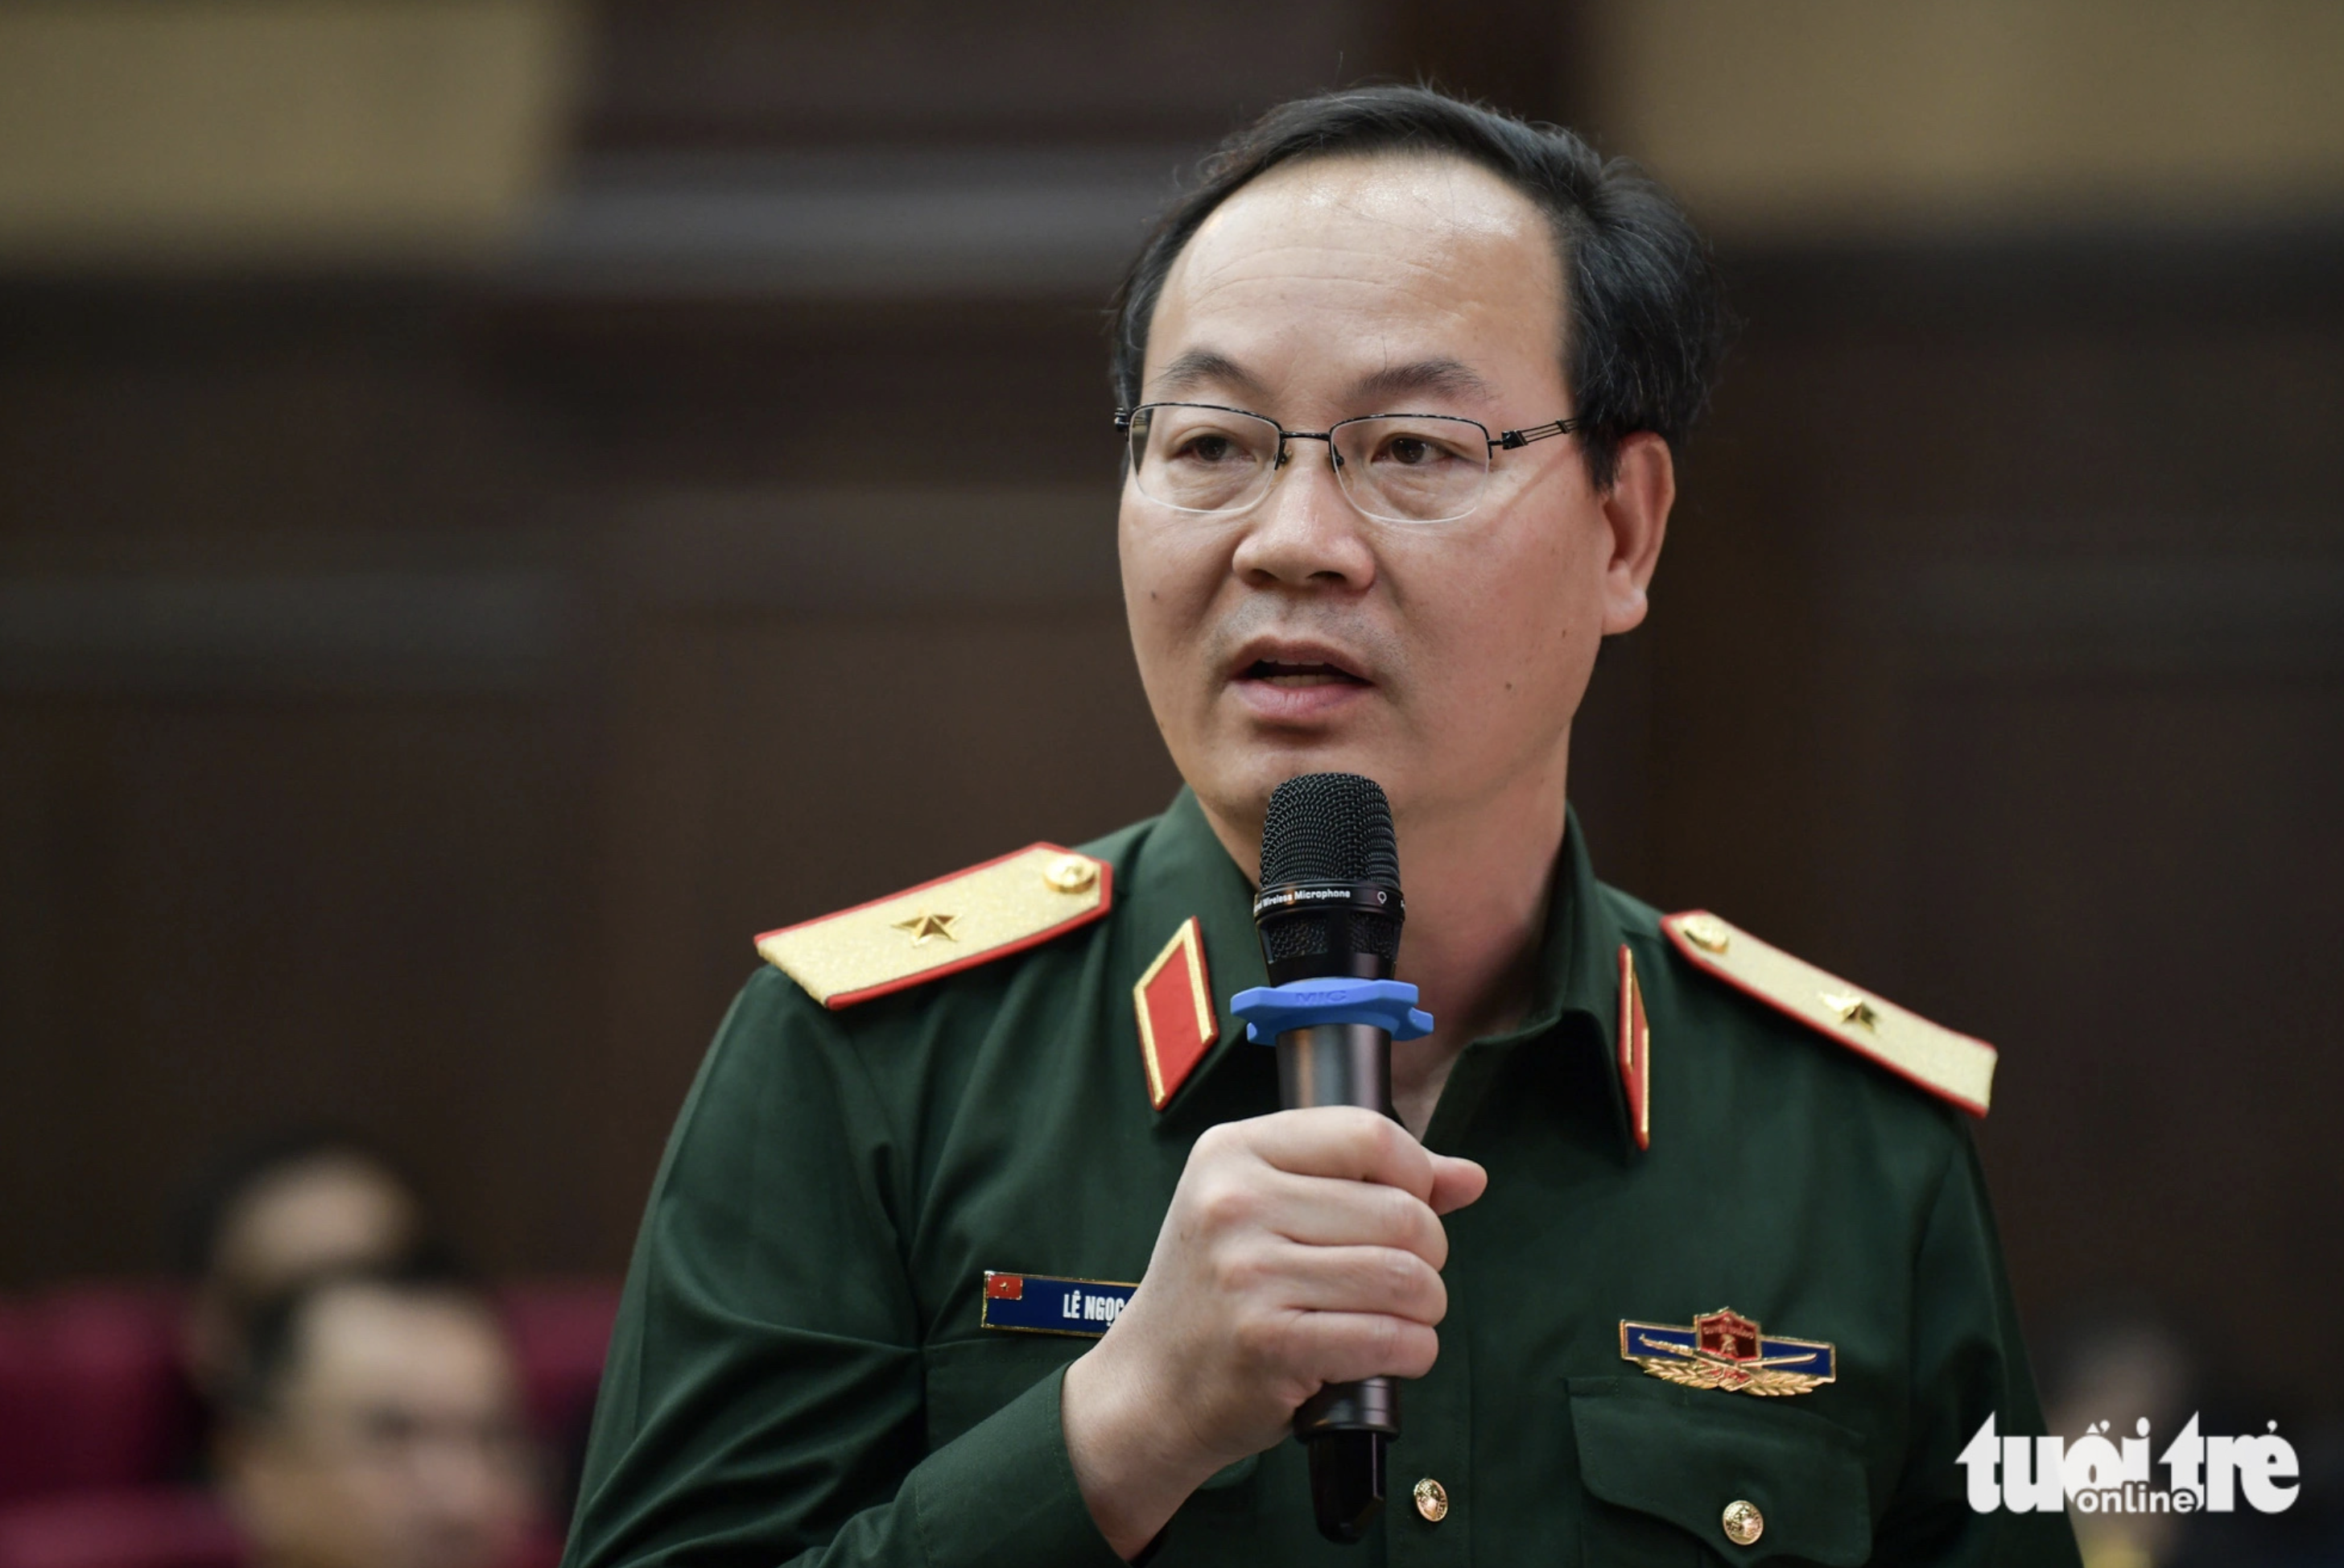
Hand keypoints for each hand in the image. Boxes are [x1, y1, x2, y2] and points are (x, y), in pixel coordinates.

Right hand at [1061, 1107, 1486, 1556]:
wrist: (1149, 1387)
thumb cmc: (1217, 1293)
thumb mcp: (1265, 1209)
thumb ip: (1365, 1181)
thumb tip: (1469, 1176)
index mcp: (1233, 1151)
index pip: (1368, 1133)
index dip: (1415, 1173)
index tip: (1411, 1207)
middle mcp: (1234, 1202)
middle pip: (1400, 1211)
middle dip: (1429, 1253)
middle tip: (1404, 1278)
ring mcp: (1248, 1273)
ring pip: (1406, 1277)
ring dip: (1426, 1307)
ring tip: (1400, 1317)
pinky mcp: (1269, 1342)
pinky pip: (1390, 1338)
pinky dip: (1413, 1352)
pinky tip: (1394, 1353)